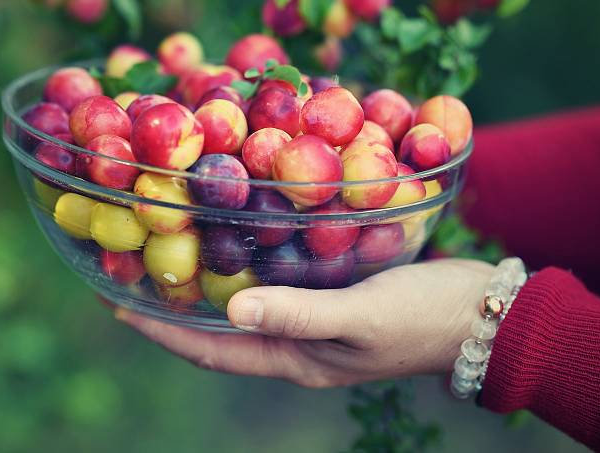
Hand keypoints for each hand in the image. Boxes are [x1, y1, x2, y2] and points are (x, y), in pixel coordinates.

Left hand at [115, 259, 492, 387]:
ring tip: (177, 255)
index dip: (164, 332)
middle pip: (221, 332)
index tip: (119, 306)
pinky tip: (243, 241)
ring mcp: (315, 322)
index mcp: (296, 359)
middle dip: (177, 308)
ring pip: (246, 307)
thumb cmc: (423, 317)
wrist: (480, 313)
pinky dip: (250, 268)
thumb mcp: (360, 316)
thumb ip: (299, 313)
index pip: (213, 351)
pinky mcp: (333, 297)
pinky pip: (276, 285)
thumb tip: (233, 311)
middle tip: (139, 272)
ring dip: (210, 287)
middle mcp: (297, 345)